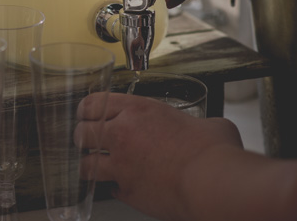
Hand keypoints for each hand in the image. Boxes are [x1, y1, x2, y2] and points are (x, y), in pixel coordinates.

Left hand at [77, 93, 241, 220]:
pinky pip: (111, 189)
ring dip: (89, 165)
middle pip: (82, 133)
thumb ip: (196, 124)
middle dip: (83, 138)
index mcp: (137, 111)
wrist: (213, 184)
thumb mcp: (207, 124)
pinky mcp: (128, 192)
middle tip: (89, 141)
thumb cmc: (214, 153)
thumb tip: (209, 129)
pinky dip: (115, 188)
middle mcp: (122, 135)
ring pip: (85, 165)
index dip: (87, 111)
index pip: (93, 104)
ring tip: (96, 166)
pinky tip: (124, 186)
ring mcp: (121, 166)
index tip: (87, 115)